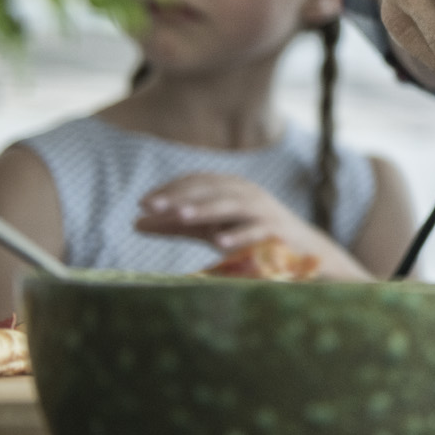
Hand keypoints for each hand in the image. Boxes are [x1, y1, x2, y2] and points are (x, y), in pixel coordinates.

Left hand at [135, 174, 369, 280]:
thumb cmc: (248, 237)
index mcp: (230, 187)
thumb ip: (176, 226)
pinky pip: (256, 230)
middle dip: (180, 197)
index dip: (170, 189)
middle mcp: (247, 193)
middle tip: (151, 206)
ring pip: (232, 205)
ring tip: (181, 217)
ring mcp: (264, 210)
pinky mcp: (277, 231)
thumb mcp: (208, 229)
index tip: (143, 203)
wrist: (299, 253)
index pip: (197, 181)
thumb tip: (135, 223)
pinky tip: (219, 242)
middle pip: (210, 189)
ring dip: (205, 210)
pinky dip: (239, 234)